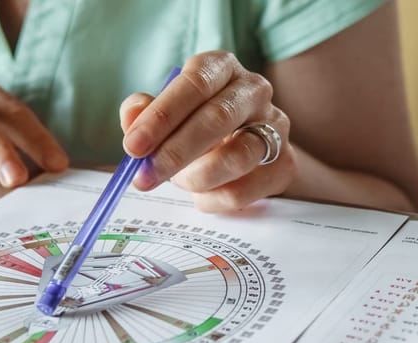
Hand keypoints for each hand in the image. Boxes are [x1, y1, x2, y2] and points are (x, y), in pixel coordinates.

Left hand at [119, 51, 294, 211]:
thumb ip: (145, 112)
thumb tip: (132, 117)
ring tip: (179, 182)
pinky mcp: (284, 163)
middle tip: (146, 176)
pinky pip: (246, 190)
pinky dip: (214, 199)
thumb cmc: (197, 124)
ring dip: (197, 177)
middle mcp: (254, 91)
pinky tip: (201, 195)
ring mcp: (275, 127)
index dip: (162, 116)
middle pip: (218, 118)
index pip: (195, 83)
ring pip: (237, 157)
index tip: (134, 145)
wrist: (246, 147)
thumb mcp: (168, 112)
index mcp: (222, 67)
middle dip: (175, 152)